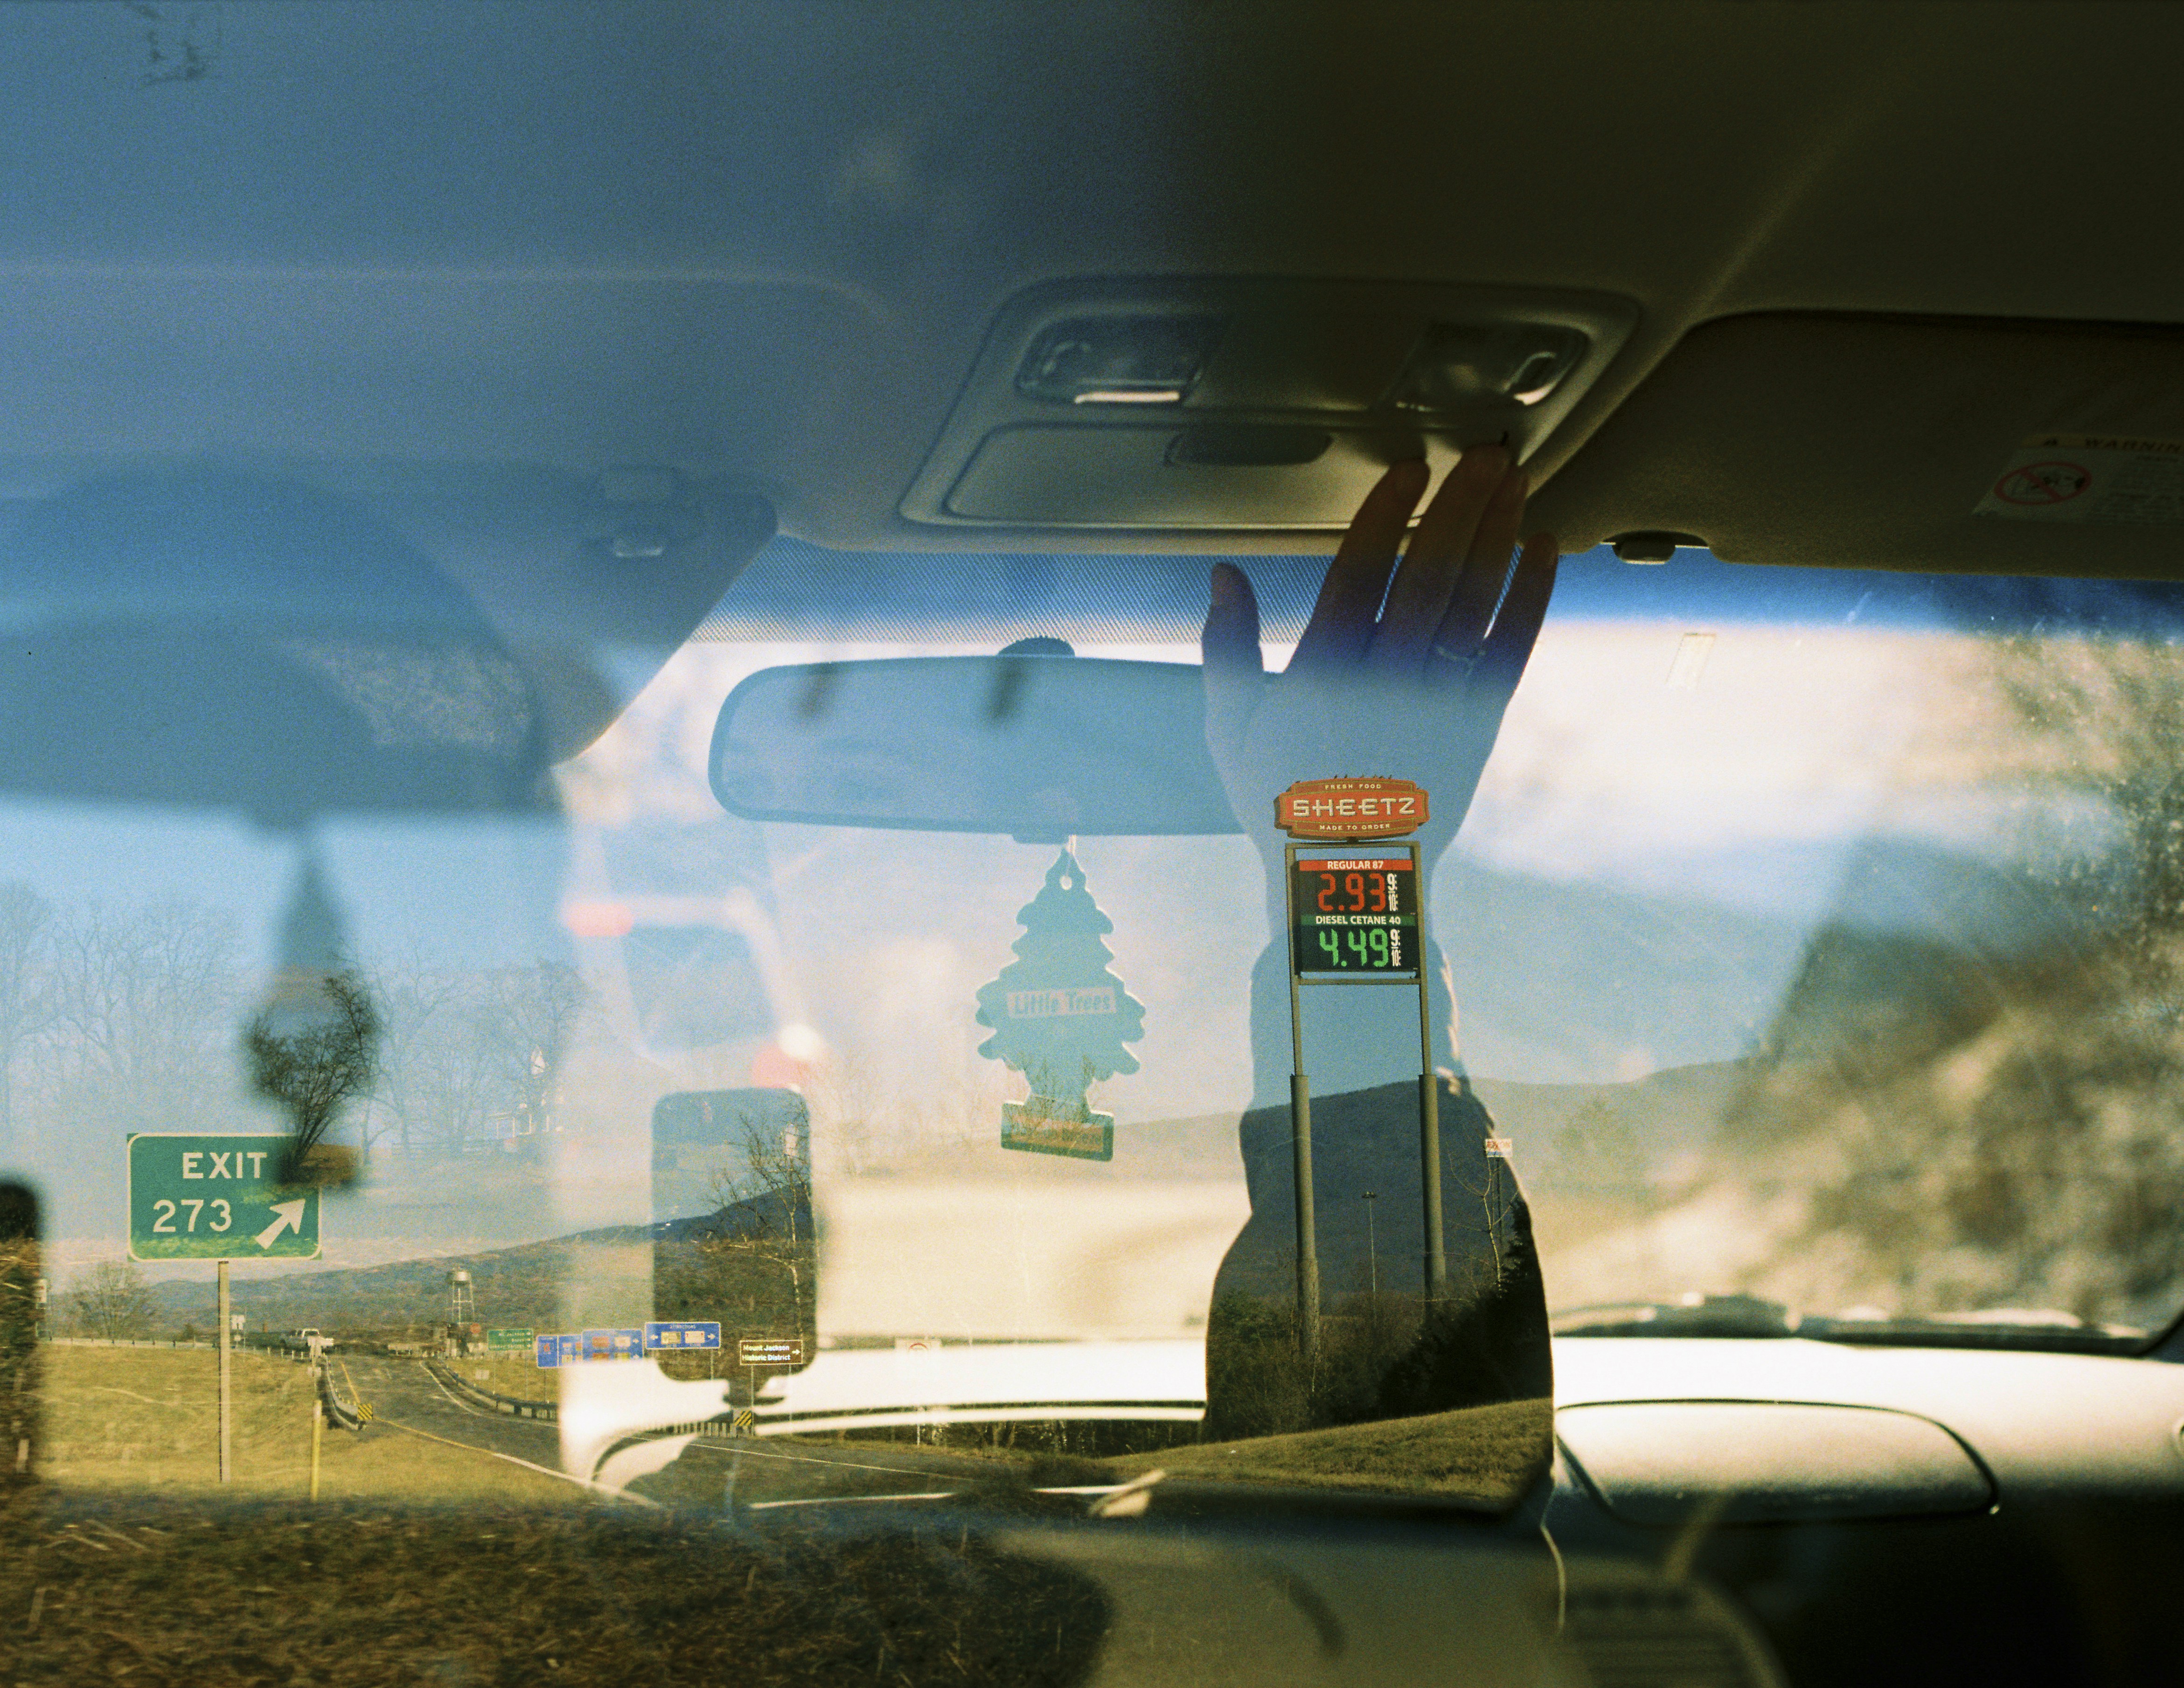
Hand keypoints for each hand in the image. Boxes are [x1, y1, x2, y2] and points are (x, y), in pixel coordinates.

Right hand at [1200, 449, 1555, 878]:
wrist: (1346, 881)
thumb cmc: (1281, 802)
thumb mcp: (1229, 729)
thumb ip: (1227, 647)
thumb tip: (1222, 575)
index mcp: (1323, 674)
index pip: (1361, 572)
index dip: (1387, 514)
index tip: (1409, 469)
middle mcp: (1387, 680)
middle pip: (1430, 574)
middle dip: (1459, 507)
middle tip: (1484, 455)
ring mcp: (1439, 703)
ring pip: (1475, 604)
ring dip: (1499, 536)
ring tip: (1514, 482)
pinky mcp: (1477, 726)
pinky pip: (1510, 651)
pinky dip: (1531, 598)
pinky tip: (1546, 551)